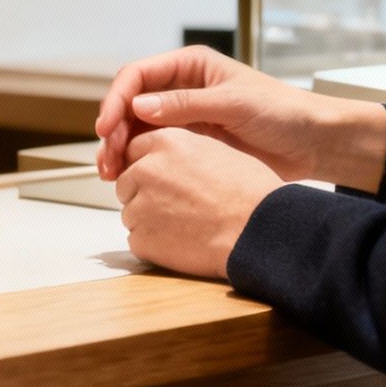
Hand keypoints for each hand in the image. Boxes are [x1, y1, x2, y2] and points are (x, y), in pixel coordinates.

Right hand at [94, 46, 385, 190]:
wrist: (312, 143)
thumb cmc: (282, 112)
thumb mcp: (234, 103)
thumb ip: (186, 104)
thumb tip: (139, 107)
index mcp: (190, 67)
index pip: (138, 76)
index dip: (117, 99)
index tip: (107, 126)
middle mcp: (180, 89)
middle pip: (130, 104)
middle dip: (113, 128)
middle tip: (107, 158)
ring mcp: (184, 118)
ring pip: (136, 130)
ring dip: (120, 149)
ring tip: (111, 174)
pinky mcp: (190, 144)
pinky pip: (153, 150)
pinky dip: (137, 162)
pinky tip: (129, 178)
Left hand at [114, 128, 283, 279]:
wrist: (258, 230)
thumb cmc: (250, 192)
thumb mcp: (217, 150)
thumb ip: (182, 150)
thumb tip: (169, 158)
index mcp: (166, 142)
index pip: (134, 150)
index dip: (149, 166)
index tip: (162, 178)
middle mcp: (146, 170)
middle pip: (127, 182)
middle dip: (144, 193)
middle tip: (176, 206)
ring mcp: (140, 206)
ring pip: (130, 212)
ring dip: (148, 219)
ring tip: (184, 225)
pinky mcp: (141, 239)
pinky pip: (137, 240)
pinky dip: (153, 244)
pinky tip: (181, 242)